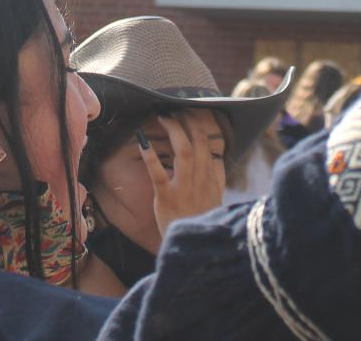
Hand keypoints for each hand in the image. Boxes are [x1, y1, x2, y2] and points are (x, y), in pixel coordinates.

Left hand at [138, 111, 226, 238]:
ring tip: (162, 117)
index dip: (203, 125)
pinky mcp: (166, 198)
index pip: (211, 145)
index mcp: (213, 179)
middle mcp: (202, 180)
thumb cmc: (201, 223)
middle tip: (176, 108)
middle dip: (188, 121)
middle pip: (199, 142)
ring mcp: (185, 188)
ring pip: (184, 151)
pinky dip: (150, 155)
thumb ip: (218, 178)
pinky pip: (158, 173)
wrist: (195, 252)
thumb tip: (218, 157)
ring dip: (173, 131)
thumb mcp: (216, 200)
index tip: (194, 112)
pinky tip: (142, 141)